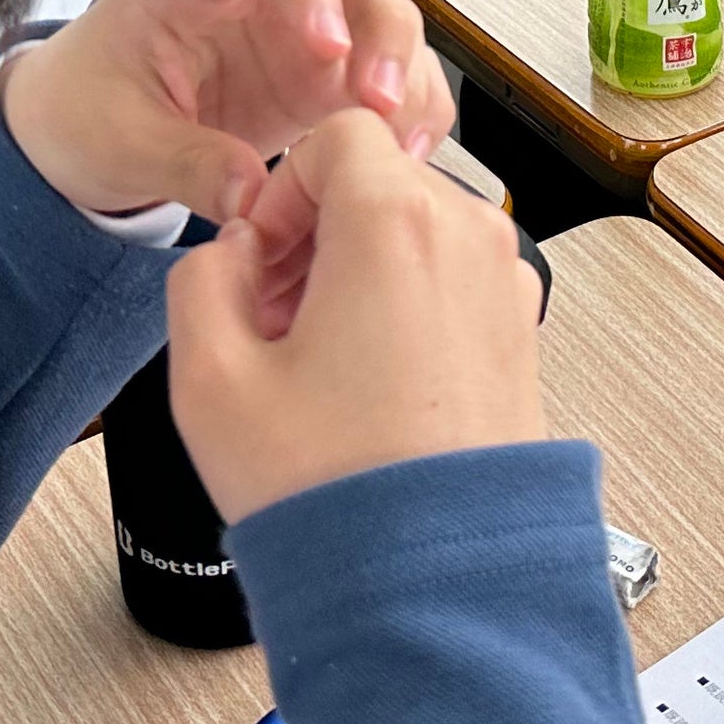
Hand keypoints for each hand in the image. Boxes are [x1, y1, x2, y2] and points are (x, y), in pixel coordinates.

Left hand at [0, 0, 450, 226]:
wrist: (79, 125)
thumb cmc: (87, 108)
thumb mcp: (119, 143)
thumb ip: (184, 163)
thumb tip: (251, 196)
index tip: (328, 49)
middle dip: (382, 24)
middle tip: (384, 101)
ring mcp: (299, 22)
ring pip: (383, 10)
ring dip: (405, 70)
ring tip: (398, 143)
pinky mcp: (323, 70)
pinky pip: (387, 70)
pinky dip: (408, 106)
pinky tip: (401, 154)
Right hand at [165, 109, 545, 524]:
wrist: (431, 591)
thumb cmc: (334, 494)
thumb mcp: (210, 379)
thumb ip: (200, 280)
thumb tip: (232, 254)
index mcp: (396, 221)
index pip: (339, 133)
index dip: (285, 187)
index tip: (263, 254)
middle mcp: (468, 239)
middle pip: (382, 181)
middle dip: (319, 233)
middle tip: (275, 318)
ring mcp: (506, 290)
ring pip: (419, 233)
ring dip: (361, 271)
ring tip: (317, 364)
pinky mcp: (523, 340)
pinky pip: (454, 284)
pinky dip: (407, 307)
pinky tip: (366, 387)